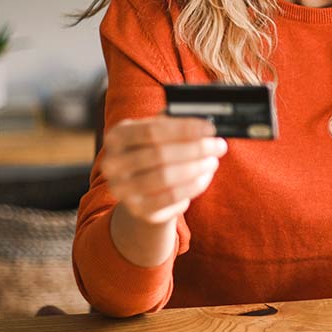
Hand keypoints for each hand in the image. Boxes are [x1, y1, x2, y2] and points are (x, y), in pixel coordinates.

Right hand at [101, 116, 227, 226]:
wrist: (141, 189)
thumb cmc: (154, 153)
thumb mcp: (157, 134)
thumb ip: (174, 123)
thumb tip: (204, 121)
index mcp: (116, 137)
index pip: (151, 130)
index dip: (184, 129)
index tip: (210, 129)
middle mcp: (113, 164)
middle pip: (160, 154)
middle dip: (195, 149)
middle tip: (219, 146)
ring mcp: (122, 190)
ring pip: (166, 178)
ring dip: (196, 168)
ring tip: (212, 162)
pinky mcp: (138, 210)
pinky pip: (171, 198)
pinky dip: (192, 187)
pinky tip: (203, 178)